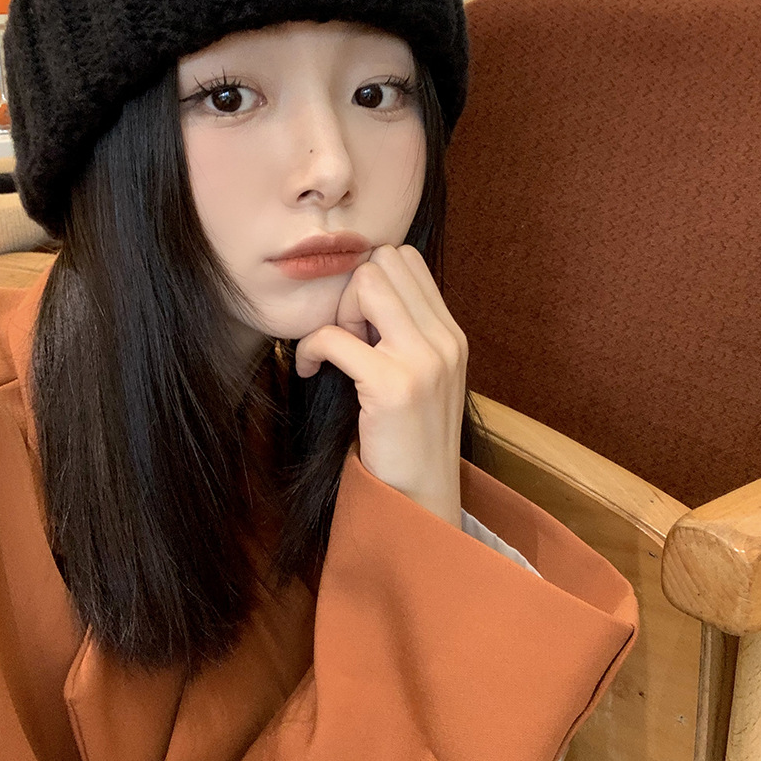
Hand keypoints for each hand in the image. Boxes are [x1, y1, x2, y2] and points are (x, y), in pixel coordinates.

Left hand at [294, 244, 467, 527]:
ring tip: (335, 353)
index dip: (371, 281)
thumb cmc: (407, 442)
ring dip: (337, 313)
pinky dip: (310, 348)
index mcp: (451, 335)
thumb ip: (405, 335)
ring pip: (365, 282)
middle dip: (352, 291)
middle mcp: (444, 340)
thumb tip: (359, 294)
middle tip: (345, 338)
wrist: (420, 501)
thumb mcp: (422, 379)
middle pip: (385, 261)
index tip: (359, 325)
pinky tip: (309, 370)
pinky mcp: (391, 386)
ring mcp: (422, 361)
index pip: (406, 259)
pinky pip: (334, 336)